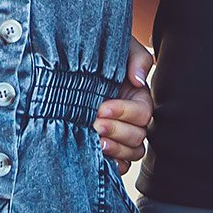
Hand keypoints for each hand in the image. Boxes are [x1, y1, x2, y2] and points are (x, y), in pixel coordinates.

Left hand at [95, 40, 154, 167]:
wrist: (70, 62)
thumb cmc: (99, 53)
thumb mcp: (122, 48)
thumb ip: (137, 59)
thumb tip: (138, 80)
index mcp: (137, 98)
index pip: (143, 113)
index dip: (125, 112)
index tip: (102, 107)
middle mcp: (131, 119)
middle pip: (138, 136)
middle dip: (118, 132)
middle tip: (96, 124)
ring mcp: (119, 135)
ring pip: (131, 153)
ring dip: (116, 150)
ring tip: (96, 142)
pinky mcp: (106, 147)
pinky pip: (119, 165)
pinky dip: (113, 164)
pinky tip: (98, 156)